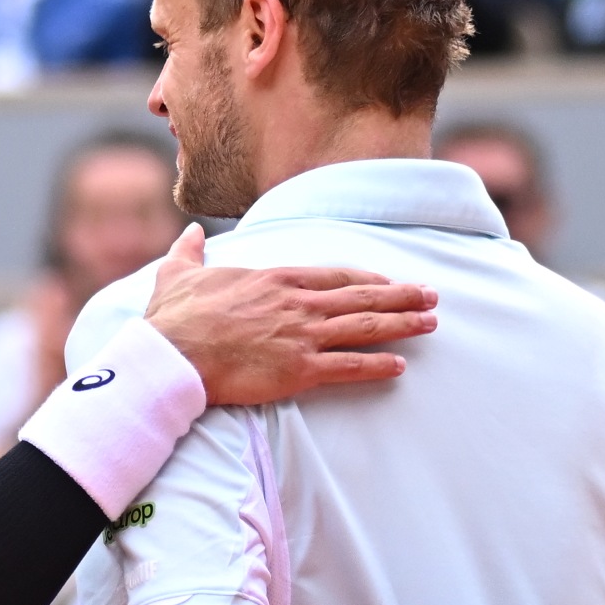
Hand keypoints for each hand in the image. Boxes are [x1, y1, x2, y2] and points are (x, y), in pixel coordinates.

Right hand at [141, 228, 437, 406]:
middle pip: (362, 295)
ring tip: (432, 323)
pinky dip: (378, 365)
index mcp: (276, 279)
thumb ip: (189, 252)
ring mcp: (302, 336)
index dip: (366, 277)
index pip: (334, 275)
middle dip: (401, 295)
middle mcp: (298, 303)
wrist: (172, 355)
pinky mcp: (300, 370)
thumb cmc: (174, 318)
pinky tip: (401, 365)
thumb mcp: (179, 275)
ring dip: (403, 324)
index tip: (389, 279)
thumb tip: (190, 233)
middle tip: (432, 295)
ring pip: (365, 326)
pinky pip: (350, 366)